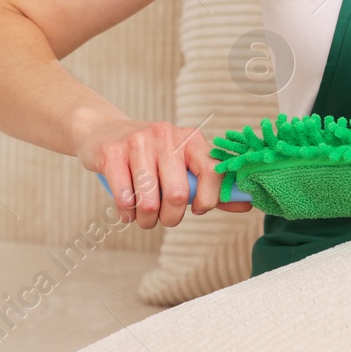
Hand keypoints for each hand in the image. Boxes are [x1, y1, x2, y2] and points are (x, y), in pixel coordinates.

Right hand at [75, 115, 252, 228]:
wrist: (104, 132)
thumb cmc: (152, 156)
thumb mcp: (183, 163)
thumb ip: (212, 185)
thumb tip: (246, 203)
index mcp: (191, 138)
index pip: (213, 172)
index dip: (208, 200)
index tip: (198, 208)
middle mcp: (167, 135)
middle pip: (178, 195)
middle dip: (171, 218)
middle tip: (163, 218)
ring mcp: (138, 142)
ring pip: (149, 201)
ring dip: (146, 219)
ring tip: (143, 216)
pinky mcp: (112, 152)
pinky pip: (124, 198)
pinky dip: (126, 214)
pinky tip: (127, 209)